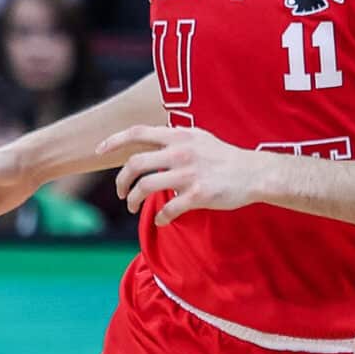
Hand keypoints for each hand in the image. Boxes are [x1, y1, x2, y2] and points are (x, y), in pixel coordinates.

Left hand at [107, 123, 270, 223]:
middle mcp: (180, 152)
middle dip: (120, 181)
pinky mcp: (198, 195)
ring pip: (145, 187)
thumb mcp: (199, 138)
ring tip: (132, 207)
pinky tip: (161, 221)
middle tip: (121, 193)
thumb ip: (174, 139)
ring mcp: (188, 174)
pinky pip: (168, 209)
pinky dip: (159, 218)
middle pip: (134, 164)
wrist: (255, 173)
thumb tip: (150, 144)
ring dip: (133, 200)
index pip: (138, 133)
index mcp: (178, 136)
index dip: (114, 141)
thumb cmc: (226, 157)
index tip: (99, 151)